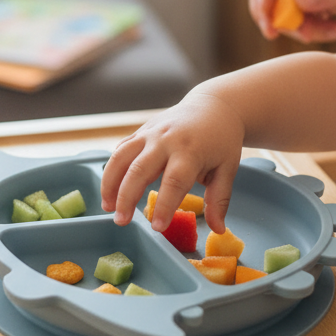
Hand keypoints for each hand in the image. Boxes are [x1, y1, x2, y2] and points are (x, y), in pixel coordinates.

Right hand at [100, 91, 244, 234]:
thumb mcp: (228, 168)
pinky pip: (121, 149)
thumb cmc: (222, 140)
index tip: (157, 227)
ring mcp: (150, 133)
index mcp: (191, 151)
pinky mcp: (141, 131)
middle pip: (139, 169)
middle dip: (127, 197)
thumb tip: (218, 229)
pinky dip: (111, 168)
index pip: (174, 182)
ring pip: (121, 157)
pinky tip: (109, 188)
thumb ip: (219, 199)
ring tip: (107, 207)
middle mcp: (166, 140)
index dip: (164, 205)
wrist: (213, 106)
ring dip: (110, 183)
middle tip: (121, 221)